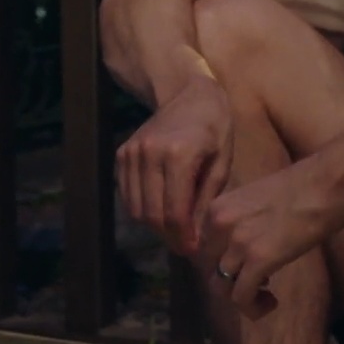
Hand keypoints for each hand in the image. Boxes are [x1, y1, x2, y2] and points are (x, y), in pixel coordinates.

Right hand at [115, 75, 232, 256]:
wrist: (189, 93)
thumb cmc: (215, 126)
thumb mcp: (222, 161)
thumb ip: (206, 198)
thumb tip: (194, 235)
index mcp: (178, 155)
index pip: (174, 211)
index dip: (182, 236)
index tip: (193, 251)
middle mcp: (148, 154)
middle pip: (151, 213)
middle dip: (168, 236)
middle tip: (184, 246)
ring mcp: (130, 153)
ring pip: (135, 208)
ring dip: (153, 226)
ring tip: (175, 231)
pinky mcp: (121, 154)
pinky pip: (127, 194)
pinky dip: (141, 208)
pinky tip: (161, 210)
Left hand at [199, 156, 343, 317]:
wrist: (329, 183)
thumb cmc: (306, 184)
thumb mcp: (258, 199)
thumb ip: (243, 220)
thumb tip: (249, 242)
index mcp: (218, 207)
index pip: (204, 249)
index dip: (224, 262)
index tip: (245, 265)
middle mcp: (219, 225)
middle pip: (210, 269)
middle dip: (230, 281)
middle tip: (257, 282)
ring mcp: (237, 243)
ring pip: (222, 287)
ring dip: (242, 297)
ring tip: (266, 296)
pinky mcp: (258, 261)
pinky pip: (242, 297)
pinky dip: (253, 308)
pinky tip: (271, 303)